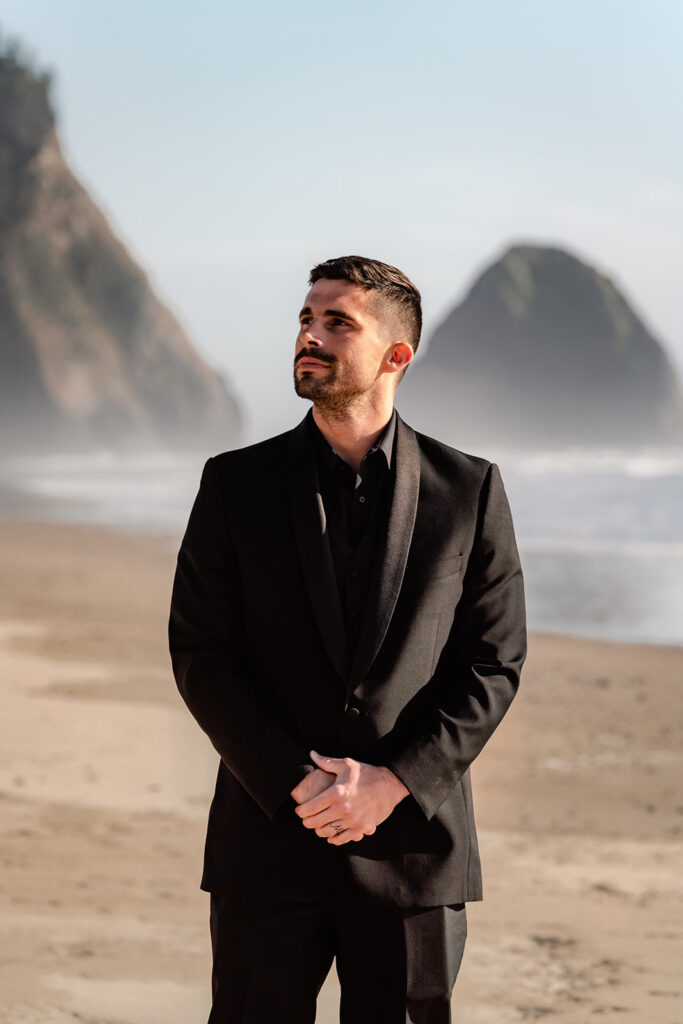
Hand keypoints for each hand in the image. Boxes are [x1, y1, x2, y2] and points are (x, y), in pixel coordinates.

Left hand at [294, 750, 409, 844]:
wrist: (390, 784)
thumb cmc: (366, 773)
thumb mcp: (346, 764)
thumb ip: (326, 762)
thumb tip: (312, 754)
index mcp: (337, 793)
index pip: (310, 807)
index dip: (300, 810)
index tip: (299, 810)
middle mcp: (343, 808)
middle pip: (315, 822)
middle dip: (307, 822)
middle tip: (305, 819)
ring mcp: (352, 820)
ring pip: (326, 832)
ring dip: (319, 830)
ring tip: (317, 825)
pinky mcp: (361, 828)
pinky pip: (342, 839)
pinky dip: (333, 839)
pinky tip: (331, 835)